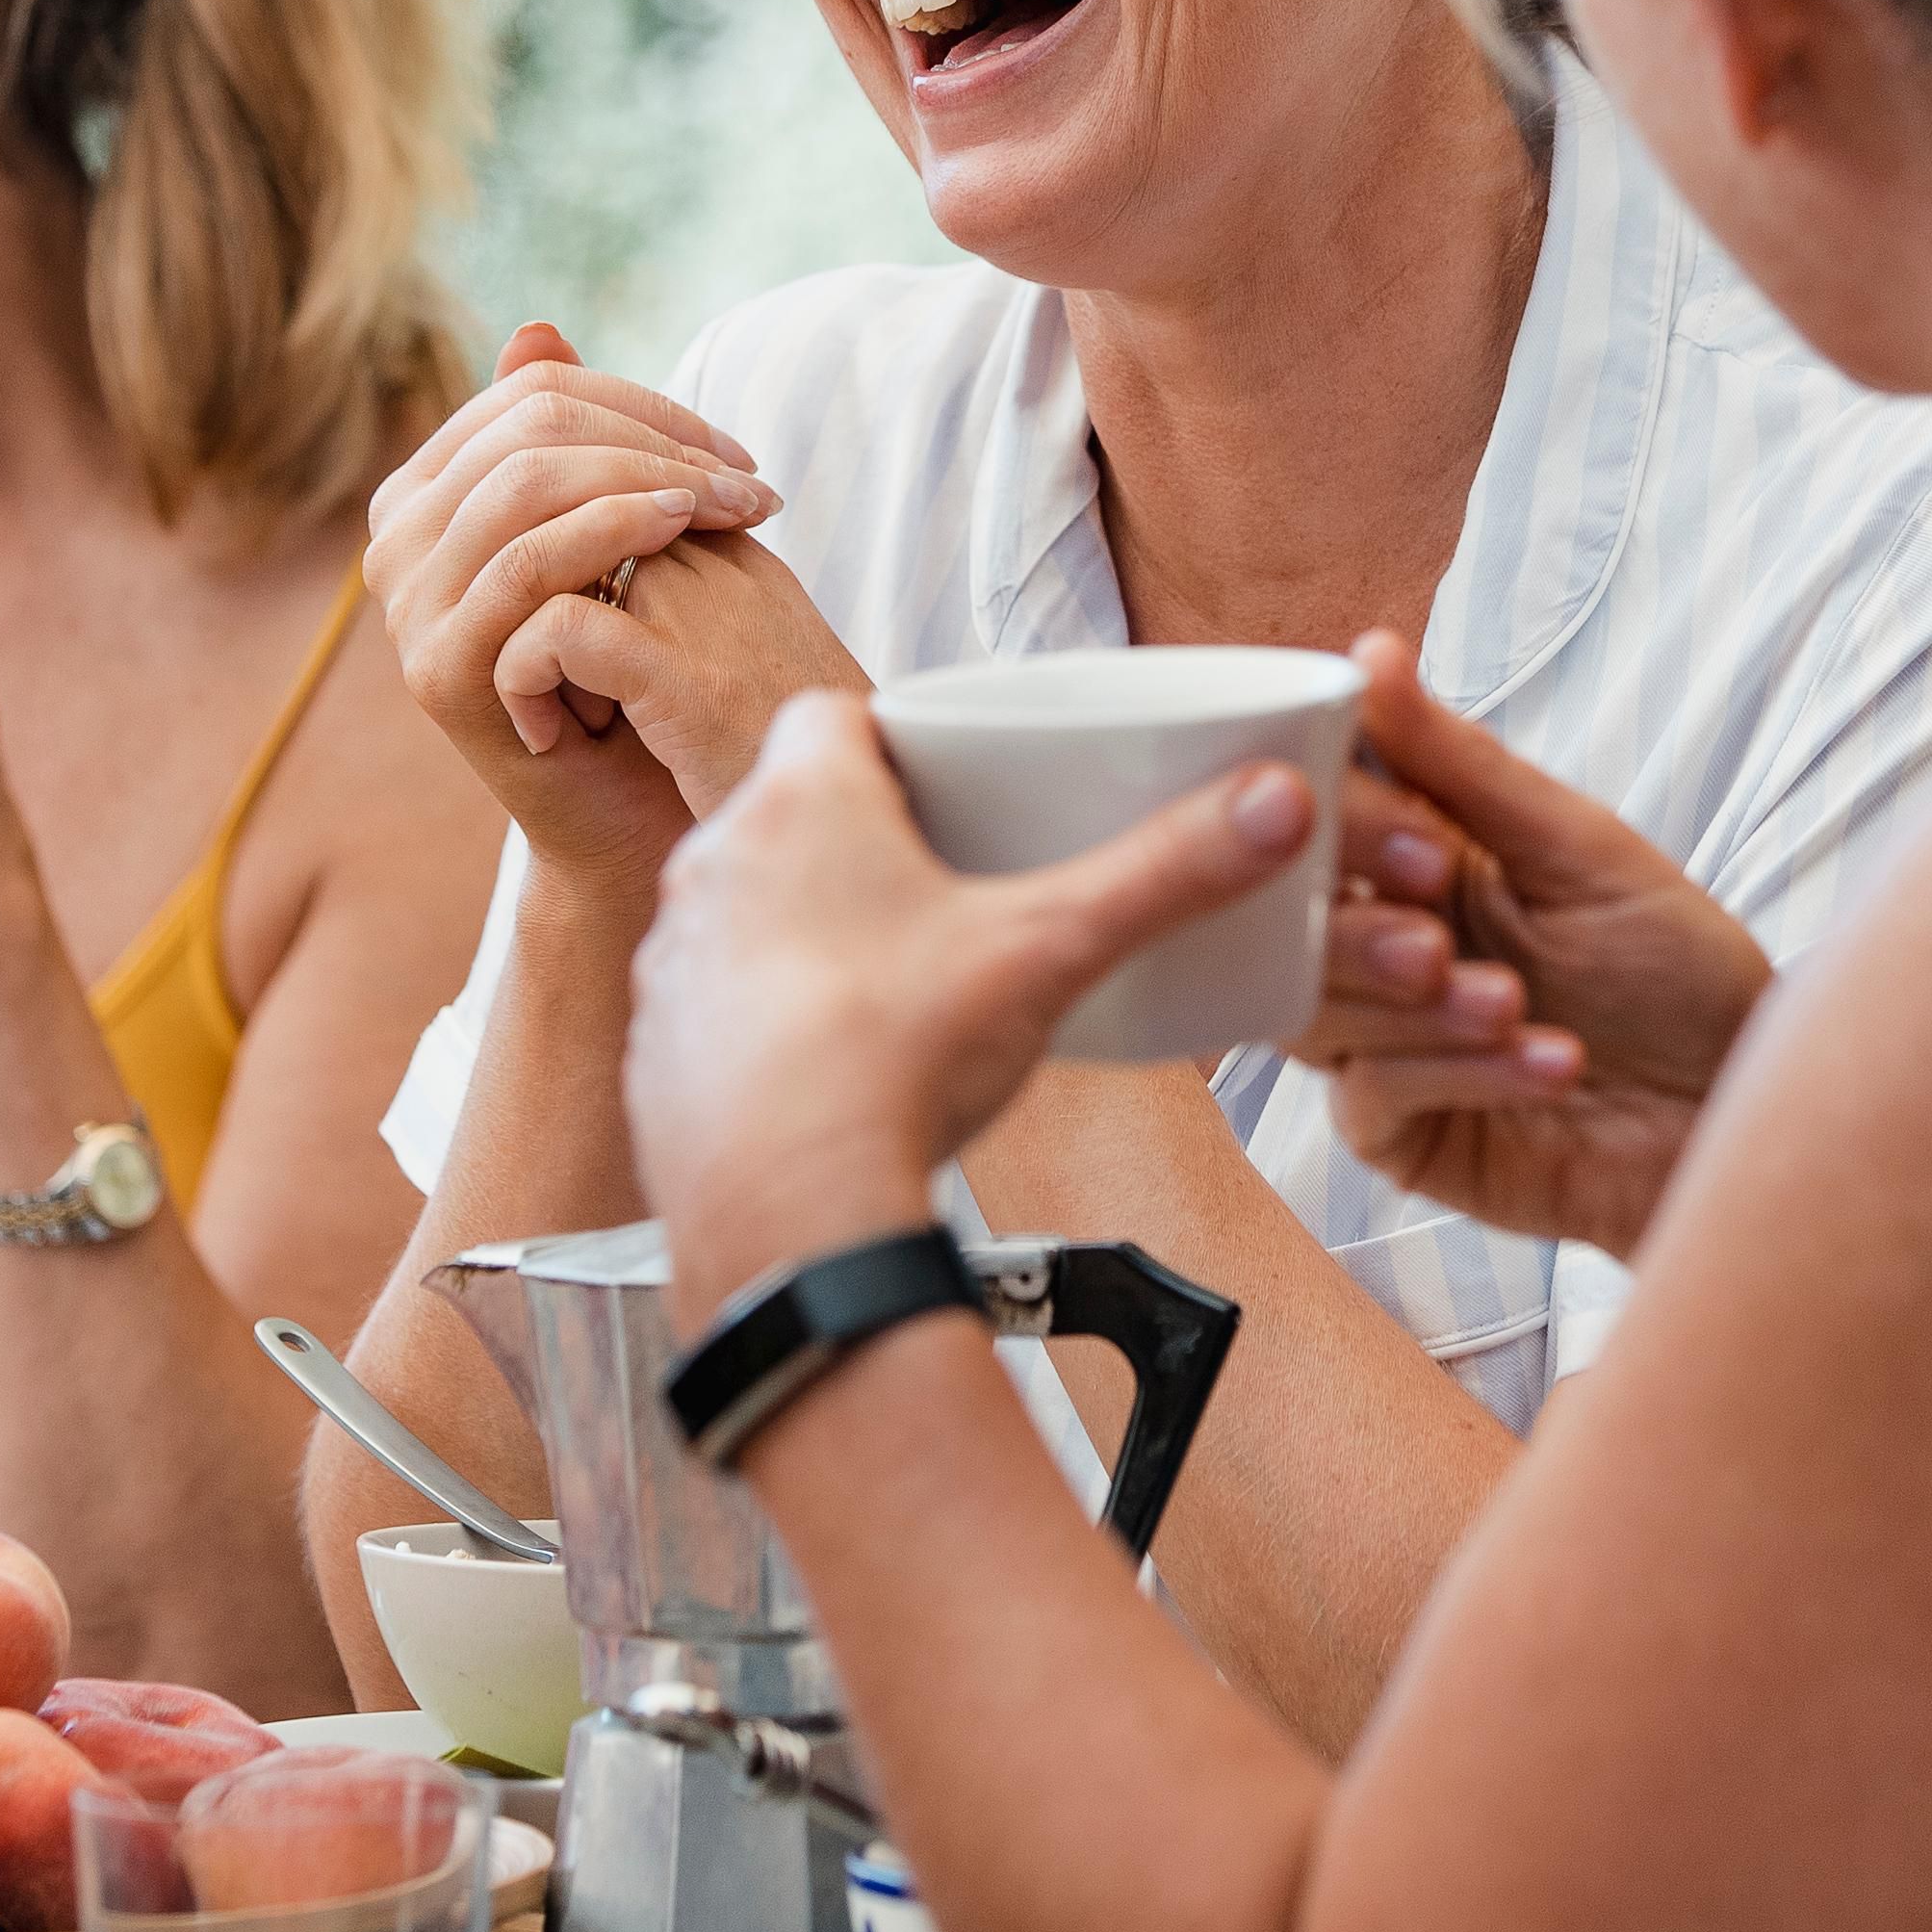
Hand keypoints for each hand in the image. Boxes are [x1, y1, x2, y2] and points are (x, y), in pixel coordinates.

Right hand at [368, 324, 835, 884]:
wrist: (631, 803)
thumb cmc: (630, 657)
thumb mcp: (609, 533)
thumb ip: (566, 436)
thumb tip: (537, 326)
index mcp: (426, 493)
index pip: (531, 394)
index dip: (642, 403)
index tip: (732, 451)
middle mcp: (396, 541)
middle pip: (532, 428)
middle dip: (657, 440)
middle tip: (751, 482)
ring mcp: (407, 605)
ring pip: (529, 485)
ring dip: (649, 480)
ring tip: (733, 507)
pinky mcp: (439, 665)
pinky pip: (529, 564)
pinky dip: (613, 532)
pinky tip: (684, 531)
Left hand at [625, 692, 1312, 1307]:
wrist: (785, 1216)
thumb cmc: (897, 1059)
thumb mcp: (1055, 947)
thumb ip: (1167, 871)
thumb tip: (1274, 805)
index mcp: (802, 804)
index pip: (834, 714)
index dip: (898, 736)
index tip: (956, 775)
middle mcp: (717, 864)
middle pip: (798, 812)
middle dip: (869, 837)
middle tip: (953, 881)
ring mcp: (676, 962)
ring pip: (751, 908)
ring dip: (810, 927)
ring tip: (900, 980)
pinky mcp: (657, 1054)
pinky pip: (718, 1007)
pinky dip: (772, 1021)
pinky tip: (837, 1065)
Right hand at [1297, 633, 1771, 1255]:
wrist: (1741, 1104)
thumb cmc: (1676, 969)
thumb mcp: (1581, 850)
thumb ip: (1464, 766)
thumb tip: (1369, 655)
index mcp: (1409, 858)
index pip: (1313, 813)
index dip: (1336, 819)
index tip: (1416, 840)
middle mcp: (1379, 944)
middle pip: (1284, 923)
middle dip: (1357, 927)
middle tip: (1439, 937)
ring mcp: (1380, 1042)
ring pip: (1312, 1011)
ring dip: (1415, 1007)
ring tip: (1514, 1003)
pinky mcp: (1403, 1134)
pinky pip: (1373, 1096)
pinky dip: (1459, 1071)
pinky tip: (1551, 1060)